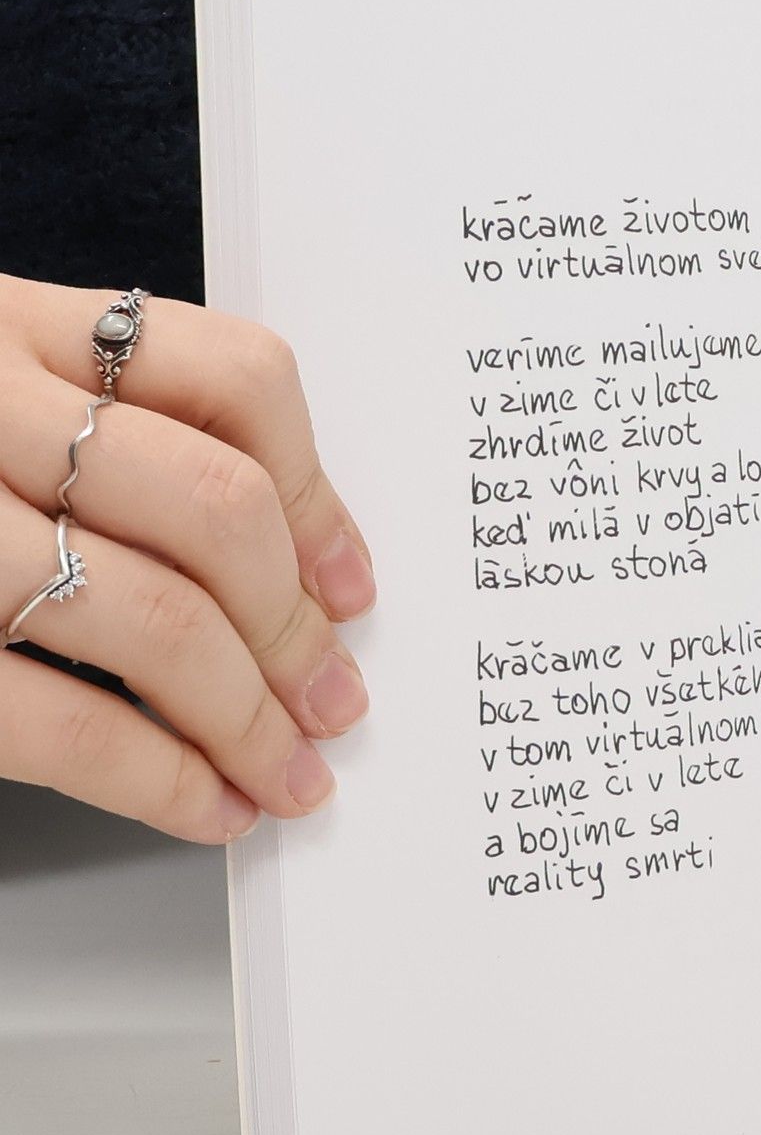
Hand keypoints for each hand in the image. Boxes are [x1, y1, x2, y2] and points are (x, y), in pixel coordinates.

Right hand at [0, 276, 373, 842]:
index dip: (319, 494)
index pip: (233, 374)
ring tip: (287, 771)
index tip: (351, 582)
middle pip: (215, 507)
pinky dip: (159, 778)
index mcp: (6, 327)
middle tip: (334, 699)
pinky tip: (205, 807)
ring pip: (155, 615)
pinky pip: (56, 719)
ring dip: (249, 717)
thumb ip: (93, 431)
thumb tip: (290, 565)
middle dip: (297, 628)